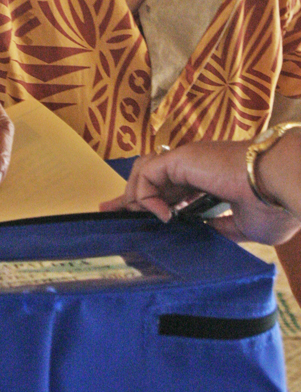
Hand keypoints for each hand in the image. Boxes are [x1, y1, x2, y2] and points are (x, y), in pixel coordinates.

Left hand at [100, 140, 300, 245]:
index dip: (151, 200)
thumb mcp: (243, 225)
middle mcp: (195, 164)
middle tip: (109, 212)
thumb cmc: (273, 205)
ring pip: (144, 170)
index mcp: (209, 177)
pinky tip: (163, 215)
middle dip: (129, 195)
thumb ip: (219, 226)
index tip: (135, 216)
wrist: (282, 185)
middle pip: (150, 175)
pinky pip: (148, 173)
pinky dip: (147, 195)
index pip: (170, 186)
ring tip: (142, 218)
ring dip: (136, 195)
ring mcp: (188, 158)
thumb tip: (201, 233)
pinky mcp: (182, 158)